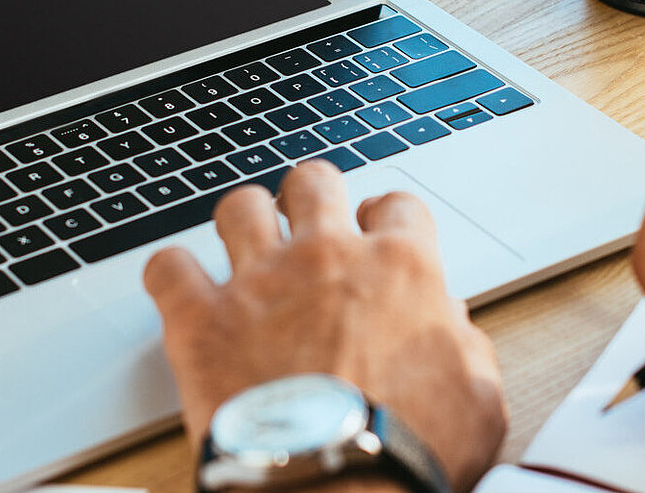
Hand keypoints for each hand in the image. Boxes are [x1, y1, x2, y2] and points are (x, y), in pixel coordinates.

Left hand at [144, 160, 506, 490]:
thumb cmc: (406, 451)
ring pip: (239, 208)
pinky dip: (172, 274)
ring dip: (243, 222)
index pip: (397, 206)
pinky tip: (181, 288)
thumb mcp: (476, 399)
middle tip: (306, 224)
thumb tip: (450, 323)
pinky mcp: (201, 321)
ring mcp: (259, 283)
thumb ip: (465, 345)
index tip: (374, 231)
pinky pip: (168, 267)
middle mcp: (327, 259)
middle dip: (310, 198)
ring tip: (244, 246)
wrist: (334, 487)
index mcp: (401, 270)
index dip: (385, 217)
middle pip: (314, 184)